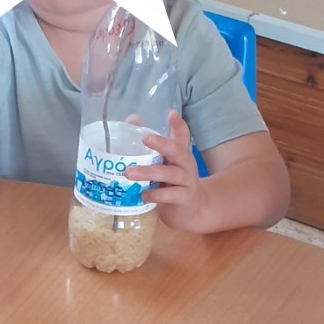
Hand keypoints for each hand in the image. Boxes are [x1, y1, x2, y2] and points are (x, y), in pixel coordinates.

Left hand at [133, 110, 204, 229]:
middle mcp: (185, 164)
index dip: (178, 124)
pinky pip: (172, 195)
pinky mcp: (184, 199)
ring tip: (129, 173)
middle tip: (144, 138)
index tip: (171, 113)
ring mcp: (187, 181)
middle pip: (177, 150)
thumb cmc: (172, 183)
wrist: (193, 210)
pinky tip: (143, 195)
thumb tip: (132, 120)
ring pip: (171, 173)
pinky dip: (157, 194)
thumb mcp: (164, 164)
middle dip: (161, 143)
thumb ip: (151, 147)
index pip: (182, 135)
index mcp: (179, 153)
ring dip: (149, 172)